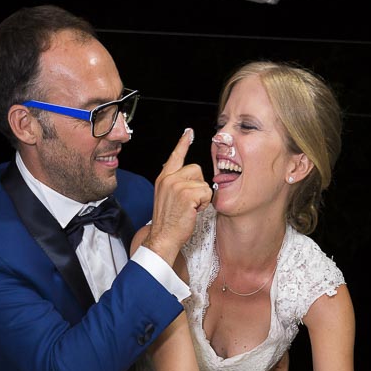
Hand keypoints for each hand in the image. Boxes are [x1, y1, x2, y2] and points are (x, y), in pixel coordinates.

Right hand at [145, 129, 212, 265]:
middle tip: (190, 202)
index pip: (175, 156)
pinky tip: (193, 211)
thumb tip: (190, 177)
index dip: (183, 143)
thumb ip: (175, 184)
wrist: (163, 237)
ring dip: (202, 196)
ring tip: (190, 207)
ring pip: (203, 182)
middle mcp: (169, 179)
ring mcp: (177, 185)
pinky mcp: (186, 194)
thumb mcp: (167, 197)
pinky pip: (207, 192)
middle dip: (199, 185)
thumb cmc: (168, 222)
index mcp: (163, 178)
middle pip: (196, 169)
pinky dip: (204, 203)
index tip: (188, 132)